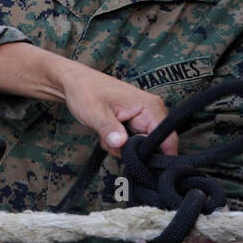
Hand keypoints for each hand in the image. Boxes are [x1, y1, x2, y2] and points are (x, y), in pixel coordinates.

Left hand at [57, 58, 177, 156]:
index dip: (154, 154)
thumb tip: (121, 144)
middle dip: (130, 150)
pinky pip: (131, 141)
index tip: (134, 159)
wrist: (75, 83)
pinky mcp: (135, 121)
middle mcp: (152, 111)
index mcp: (150, 106)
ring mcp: (144, 116)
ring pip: (140, 145)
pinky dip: (117, 142)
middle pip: (153, 145)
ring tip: (105, 134)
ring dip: (120, 146)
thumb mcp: (94, 112)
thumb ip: (109, 129)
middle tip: (110, 142)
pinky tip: (105, 133)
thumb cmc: (85, 91)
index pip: (168, 139)